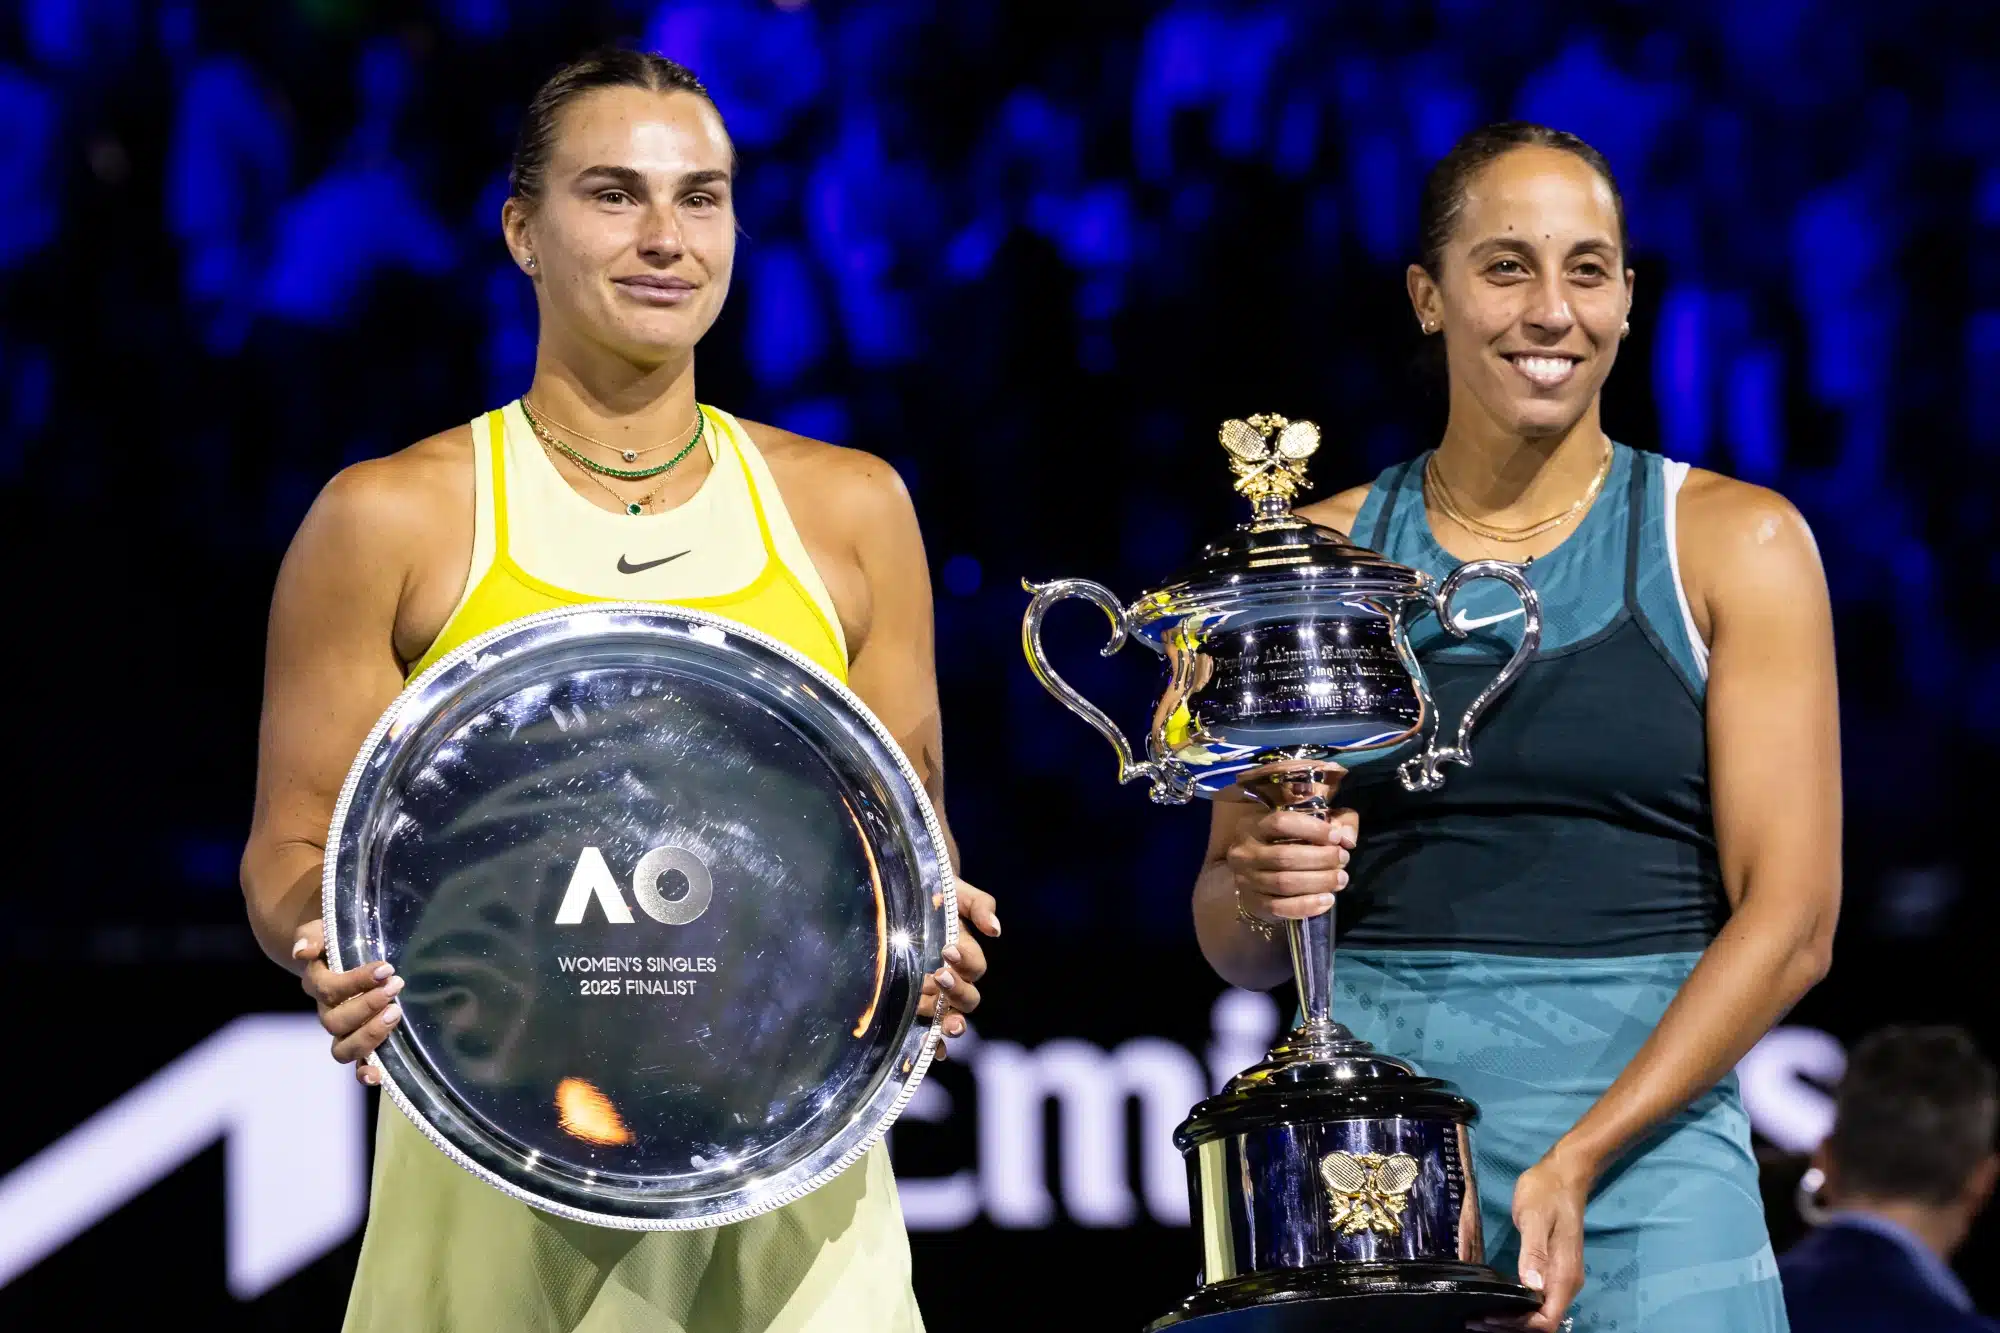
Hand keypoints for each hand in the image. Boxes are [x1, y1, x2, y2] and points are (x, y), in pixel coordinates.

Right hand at [294, 918, 402, 1085]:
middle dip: (367, 1005)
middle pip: (335, 1022)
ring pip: (343, 1048)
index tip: (386, 968)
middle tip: (394, 986)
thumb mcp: (323, 930)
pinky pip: (356, 1064)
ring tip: (395, 1013)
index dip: (356, 981)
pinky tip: (378, 1075)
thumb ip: (312, 937)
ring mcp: (342, 1031)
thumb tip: (304, 951)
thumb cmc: (336, 941)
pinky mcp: (359, 1042)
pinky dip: (364, 1073)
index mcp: (316, 984)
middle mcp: (326, 1012)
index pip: (328, 989)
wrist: (341, 953)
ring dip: (370, 1035)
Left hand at [920, 879, 997, 1059]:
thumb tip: (995, 930)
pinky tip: (930, 1048)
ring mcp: (936, 996)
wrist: (908, 899)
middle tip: (940, 974)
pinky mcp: (916, 1005)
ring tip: (932, 1013)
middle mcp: (955, 979)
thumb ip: (980, 906)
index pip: (975, 967)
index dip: (966, 961)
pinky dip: (935, 1042)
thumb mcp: (959, 894)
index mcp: (966, 955)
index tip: (948, 948)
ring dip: (946, 1019)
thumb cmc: (939, 896)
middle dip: (957, 991)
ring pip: (951, 1016)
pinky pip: (931, 1029)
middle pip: (968, 998)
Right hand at [1225, 806, 1357, 926]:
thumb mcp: (1311, 822)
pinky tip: (1327, 900)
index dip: (1312, 829)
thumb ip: (1337, 821)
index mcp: (1253, 825)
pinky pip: (1281, 908)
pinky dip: (1307, 905)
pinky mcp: (1254, 903)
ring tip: (1341, 879)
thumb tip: (1348, 839)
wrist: (1259, 869)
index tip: (1336, 837)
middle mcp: (1244, 852)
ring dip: (1318, 882)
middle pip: (1284, 857)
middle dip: (1320, 859)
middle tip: (1343, 859)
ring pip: (1284, 883)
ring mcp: (1246, 880)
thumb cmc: (1288, 839)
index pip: (1280, 823)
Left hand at [1470, 1150, 1589, 1331]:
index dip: (1518, 1325)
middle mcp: (1567, 1283)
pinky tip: (1499, 1303)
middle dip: (1512, 1326)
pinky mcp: (1554, 1271)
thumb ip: (1534, 1252)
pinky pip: (1539, 1301)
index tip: (1488, 1317)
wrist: (1562, 1175)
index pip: (1547, 1319)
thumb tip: (1532, 1285)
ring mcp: (1562, 1277)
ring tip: (1482, 1316)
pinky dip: (1519, 1309)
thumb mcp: (1534, 1218)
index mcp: (1564, 1275)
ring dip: (1514, 1321)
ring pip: (1542, 1314)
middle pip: (1544, 1322)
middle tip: (1476, 1320)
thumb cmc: (1546, 1193)